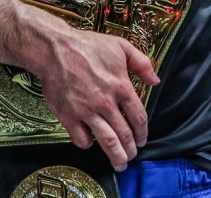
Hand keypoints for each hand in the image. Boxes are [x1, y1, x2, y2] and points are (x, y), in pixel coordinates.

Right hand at [35, 30, 159, 170]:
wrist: (55, 49)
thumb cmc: (87, 46)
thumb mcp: (120, 46)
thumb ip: (141, 63)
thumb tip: (155, 80)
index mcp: (121, 86)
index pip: (138, 117)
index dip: (143, 132)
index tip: (143, 139)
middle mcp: (106, 103)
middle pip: (125, 134)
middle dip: (131, 149)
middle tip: (133, 155)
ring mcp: (87, 112)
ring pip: (107, 142)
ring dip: (116, 156)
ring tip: (120, 164)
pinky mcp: (69, 117)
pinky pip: (82, 139)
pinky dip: (88, 144)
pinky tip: (91, 142)